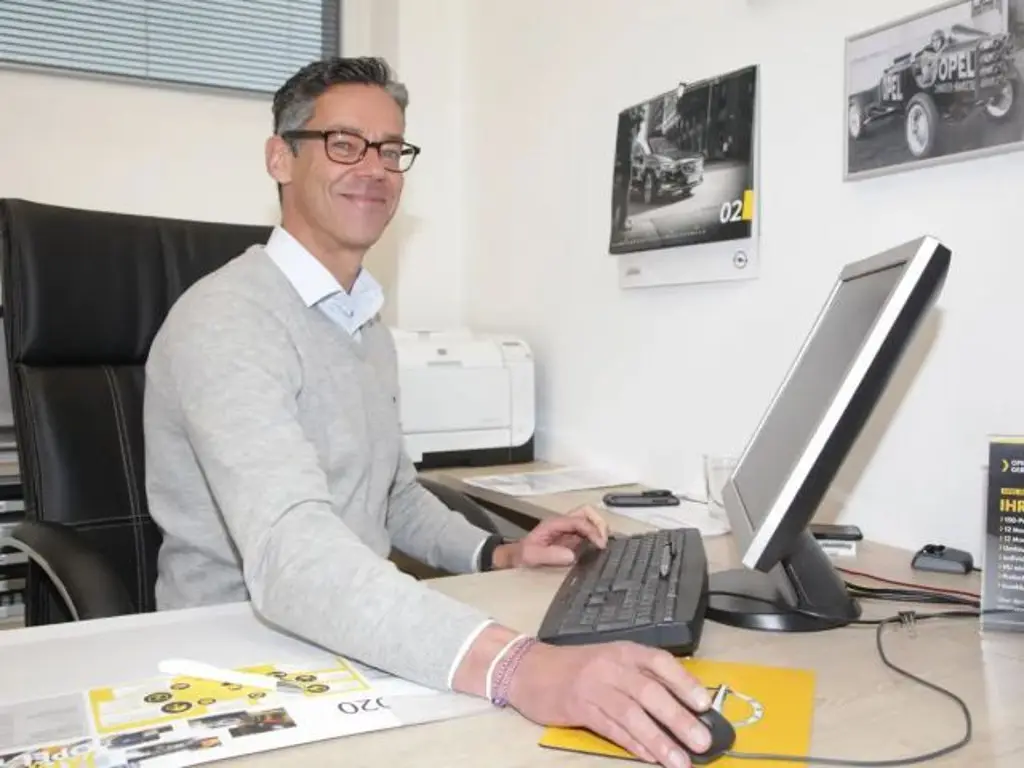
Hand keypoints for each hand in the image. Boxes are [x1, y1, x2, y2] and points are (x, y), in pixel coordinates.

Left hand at [496, 505, 609, 567]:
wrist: (515, 558)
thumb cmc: (521, 555)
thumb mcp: (531, 556)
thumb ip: (550, 555)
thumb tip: (572, 556)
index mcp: (554, 524)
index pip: (578, 520)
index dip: (592, 530)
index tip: (600, 544)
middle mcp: (562, 523)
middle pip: (587, 512)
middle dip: (599, 523)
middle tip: (604, 542)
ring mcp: (567, 530)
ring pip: (589, 520)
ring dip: (599, 529)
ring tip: (603, 545)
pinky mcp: (570, 539)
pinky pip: (587, 532)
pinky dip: (596, 537)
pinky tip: (598, 548)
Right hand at [507, 640, 712, 766]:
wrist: (529, 668)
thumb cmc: (577, 667)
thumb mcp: (610, 662)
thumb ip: (640, 678)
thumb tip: (682, 705)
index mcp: (623, 651)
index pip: (659, 662)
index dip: (684, 682)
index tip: (705, 704)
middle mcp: (610, 666)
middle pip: (649, 692)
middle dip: (678, 718)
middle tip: (702, 741)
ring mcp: (593, 687)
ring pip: (631, 714)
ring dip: (659, 740)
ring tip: (680, 761)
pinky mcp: (578, 708)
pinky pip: (610, 729)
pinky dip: (632, 745)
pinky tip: (650, 758)